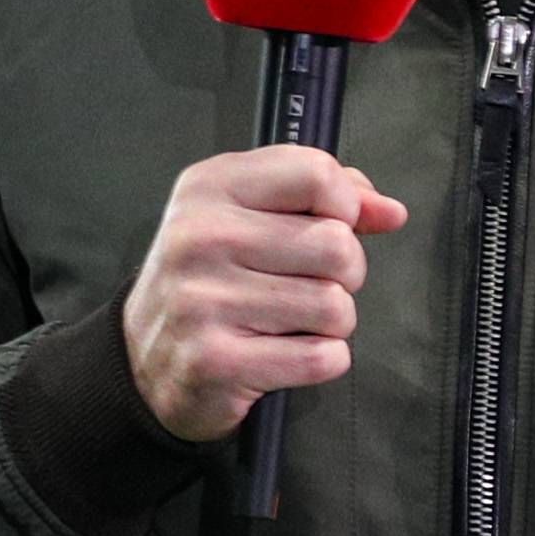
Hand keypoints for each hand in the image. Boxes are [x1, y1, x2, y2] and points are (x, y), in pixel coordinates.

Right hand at [124, 145, 409, 441]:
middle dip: (342, 273)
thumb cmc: (212, 278)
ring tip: (289, 321)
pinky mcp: (216, 360)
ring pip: (335, 306)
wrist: (144, 358)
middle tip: (306, 283)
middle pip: (337, 245)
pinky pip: (322, 357)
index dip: (344, 206)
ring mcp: (202, 301)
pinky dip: (319, 361)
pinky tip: (282, 354)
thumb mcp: (250, 214)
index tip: (325, 226)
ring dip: (329, 323)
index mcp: (208, 187)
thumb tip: (390, 213)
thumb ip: (323, 199)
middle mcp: (199, 237)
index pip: (316, 174)